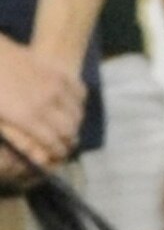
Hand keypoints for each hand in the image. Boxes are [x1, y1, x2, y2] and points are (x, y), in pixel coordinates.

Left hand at [0, 38, 82, 175]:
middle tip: (64, 145)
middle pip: (69, 130)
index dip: (57, 152)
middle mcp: (47, 103)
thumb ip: (17, 137)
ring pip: (77, 114)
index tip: (57, 156)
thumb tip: (38, 156)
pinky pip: (79, 93)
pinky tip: (70, 106)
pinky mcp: (59, 73)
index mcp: (26, 117)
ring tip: (67, 128)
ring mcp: (56, 87)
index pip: (53, 142)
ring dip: (74, 124)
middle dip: (68, 141)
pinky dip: (78, 104)